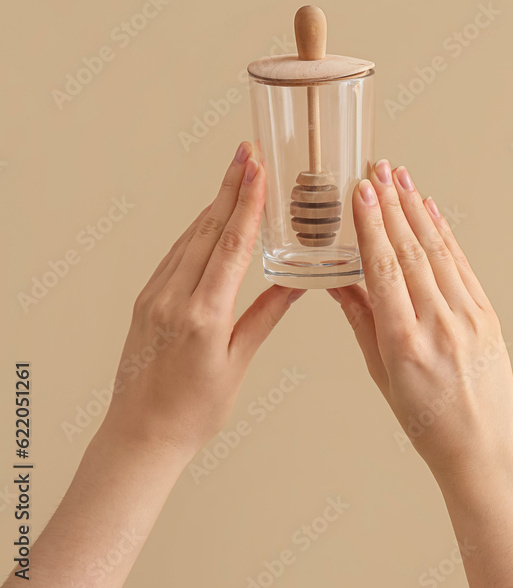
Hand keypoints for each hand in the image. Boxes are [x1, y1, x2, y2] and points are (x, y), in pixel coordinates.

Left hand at [104, 141, 303, 457]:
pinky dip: (197, 231)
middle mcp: (174, 299)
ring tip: (236, 175)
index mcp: (203, 316)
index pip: (230, 245)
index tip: (256, 168)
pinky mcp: (145, 301)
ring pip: (190, 238)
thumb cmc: (193, 411)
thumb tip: (296, 283)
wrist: (140, 435)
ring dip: (215, 204)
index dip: (247, 202)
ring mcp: (155, 297)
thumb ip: (265, 315)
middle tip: (248, 152)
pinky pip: (175, 255)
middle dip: (231, 187)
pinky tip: (211, 219)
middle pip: (208, 229)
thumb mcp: (238, 363)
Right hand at [329, 160, 512, 480]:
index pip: (385, 271)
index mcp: (406, 344)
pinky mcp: (488, 315)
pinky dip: (445, 234)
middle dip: (393, 205)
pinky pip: (462, 265)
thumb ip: (361, 320)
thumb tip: (336, 279)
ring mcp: (469, 318)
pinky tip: (431, 212)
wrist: (482, 446)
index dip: (372, 227)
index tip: (360, 192)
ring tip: (401, 177)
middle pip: (412, 252)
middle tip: (377, 169)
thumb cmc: (425, 420)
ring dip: (418, 210)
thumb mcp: (382, 375)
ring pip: (439, 252)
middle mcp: (440, 325)